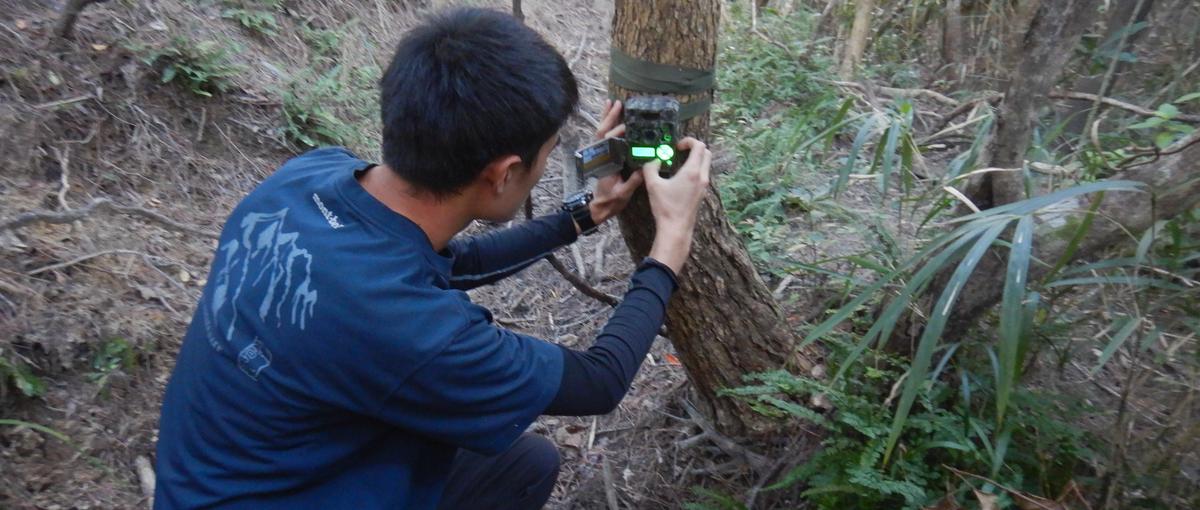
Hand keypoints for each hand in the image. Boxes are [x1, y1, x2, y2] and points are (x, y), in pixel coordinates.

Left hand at [587, 99, 642, 224]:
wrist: (600, 207)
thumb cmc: (611, 201)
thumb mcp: (623, 193)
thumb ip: (633, 181)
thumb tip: (645, 168)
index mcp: (605, 163)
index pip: (608, 143)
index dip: (616, 133)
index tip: (627, 125)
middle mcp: (601, 156)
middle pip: (603, 132)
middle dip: (610, 117)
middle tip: (619, 103)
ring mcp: (601, 155)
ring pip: (601, 132)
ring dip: (606, 117)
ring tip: (612, 102)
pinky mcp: (603, 156)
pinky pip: (603, 137)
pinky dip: (606, 125)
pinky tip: (610, 116)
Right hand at [643, 137, 711, 274]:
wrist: (676, 229)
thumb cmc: (665, 208)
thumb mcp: (652, 185)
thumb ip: (650, 168)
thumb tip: (653, 161)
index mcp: (692, 172)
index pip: (699, 146)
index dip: (688, 141)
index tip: (677, 146)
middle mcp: (701, 177)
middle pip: (706, 153)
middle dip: (694, 148)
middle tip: (680, 151)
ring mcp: (703, 186)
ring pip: (706, 164)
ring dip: (695, 158)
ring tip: (679, 162)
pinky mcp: (702, 193)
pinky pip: (703, 174)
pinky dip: (695, 169)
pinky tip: (681, 176)